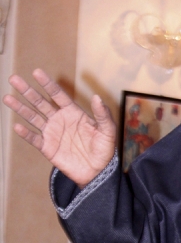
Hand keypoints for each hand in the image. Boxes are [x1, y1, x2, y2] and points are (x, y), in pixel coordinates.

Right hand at [3, 69, 116, 187]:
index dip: (47, 84)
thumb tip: (97, 97)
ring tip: (7, 97)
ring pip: (33, 117)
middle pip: (40, 102)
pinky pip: (34, 138)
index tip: (36, 72)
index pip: (57, 95)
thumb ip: (103, 114)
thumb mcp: (108, 130)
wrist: (97, 171)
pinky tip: (17, 126)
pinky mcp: (47, 148)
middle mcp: (60, 120)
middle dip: (27, 91)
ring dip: (20, 108)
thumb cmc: (105, 148)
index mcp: (73, 112)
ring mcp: (52, 133)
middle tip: (14, 79)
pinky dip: (26, 133)